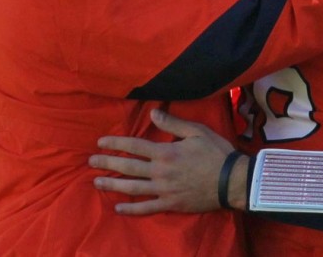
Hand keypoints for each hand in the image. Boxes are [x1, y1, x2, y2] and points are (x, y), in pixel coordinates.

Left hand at [89, 109, 239, 213]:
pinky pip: (147, 208)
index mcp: (165, 152)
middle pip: (128, 167)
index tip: (101, 142)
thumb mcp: (197, 131)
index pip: (134, 146)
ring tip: (97, 182)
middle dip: (107, 163)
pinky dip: (131, 208)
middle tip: (91, 162)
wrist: (231, 181)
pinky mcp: (170, 204)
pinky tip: (118, 208)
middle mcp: (160, 172)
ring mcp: (164, 190)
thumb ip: (173, 122)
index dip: (116, 143)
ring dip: (112, 184)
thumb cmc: (216, 152)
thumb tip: (153, 112)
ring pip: (132, 188)